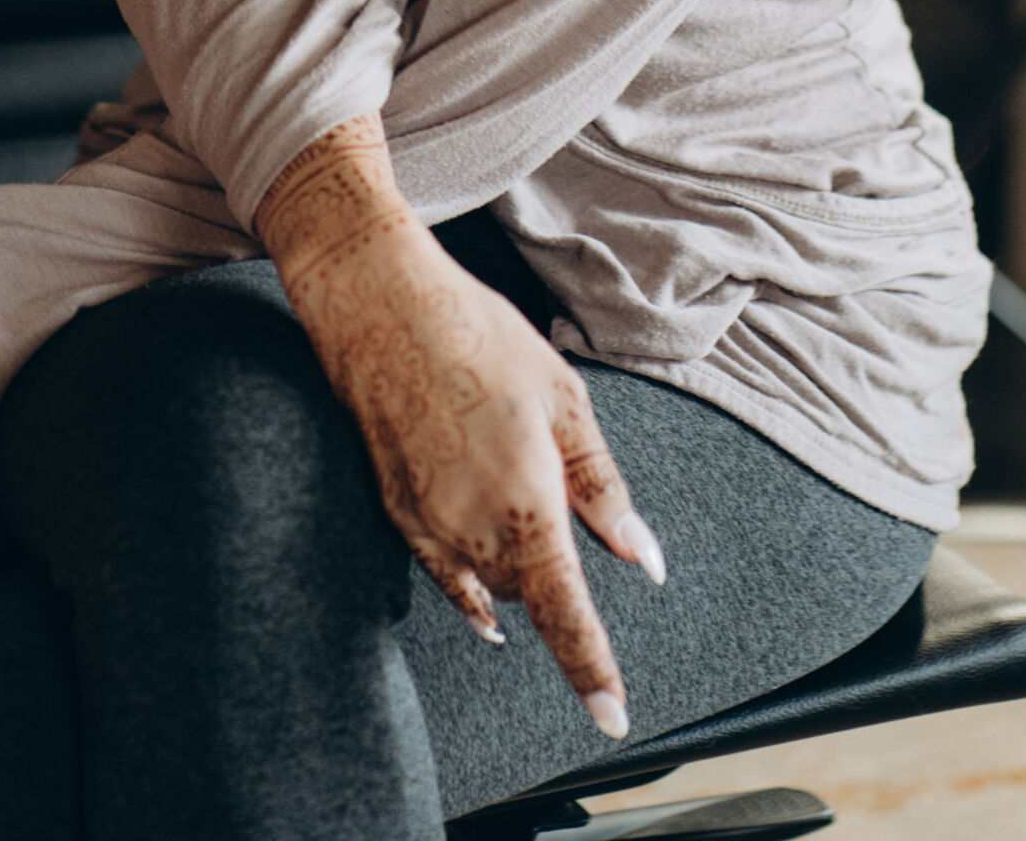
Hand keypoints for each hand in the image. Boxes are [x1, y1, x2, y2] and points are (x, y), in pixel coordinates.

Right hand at [257, 117, 662, 738]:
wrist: (382, 306)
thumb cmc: (480, 338)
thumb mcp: (565, 400)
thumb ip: (604, 489)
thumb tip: (644, 557)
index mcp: (526, 504)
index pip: (567, 616)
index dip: (592, 672)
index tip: (613, 719)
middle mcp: (473, 530)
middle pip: (532, 595)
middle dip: (557, 573)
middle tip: (565, 502)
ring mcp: (428, 525)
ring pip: (490, 584)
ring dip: (517, 568)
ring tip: (518, 497)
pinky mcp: (395, 510)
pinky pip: (444, 572)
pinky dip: (471, 582)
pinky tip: (485, 589)